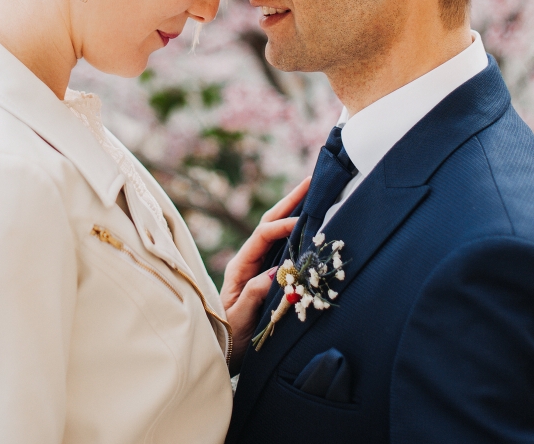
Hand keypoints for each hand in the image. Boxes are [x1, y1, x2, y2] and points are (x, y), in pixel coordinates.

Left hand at [221, 176, 308, 368]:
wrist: (221, 353)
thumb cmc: (227, 338)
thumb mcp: (239, 319)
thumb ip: (253, 295)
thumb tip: (275, 273)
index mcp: (239, 267)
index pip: (261, 236)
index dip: (282, 225)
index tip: (303, 221)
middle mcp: (247, 261)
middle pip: (268, 224)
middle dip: (289, 202)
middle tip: (310, 181)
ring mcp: (256, 267)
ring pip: (275, 233)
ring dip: (293, 212)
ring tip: (312, 194)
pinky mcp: (265, 277)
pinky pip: (281, 249)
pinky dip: (295, 233)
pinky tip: (309, 225)